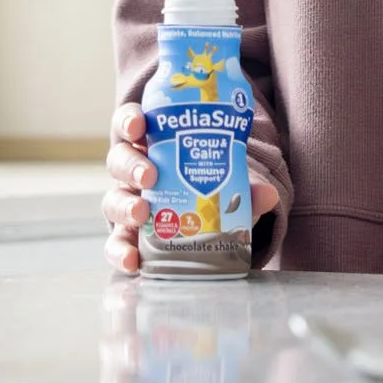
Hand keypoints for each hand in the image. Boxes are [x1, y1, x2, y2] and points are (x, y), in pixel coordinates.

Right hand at [102, 102, 279, 272]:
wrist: (198, 222)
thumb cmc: (204, 187)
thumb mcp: (224, 180)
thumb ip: (244, 185)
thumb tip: (269, 195)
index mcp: (151, 145)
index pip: (131, 125)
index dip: (129, 122)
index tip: (138, 126)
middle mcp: (132, 172)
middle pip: (118, 161)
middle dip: (131, 166)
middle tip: (150, 176)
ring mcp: (127, 204)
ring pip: (112, 200)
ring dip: (125, 207)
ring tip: (142, 214)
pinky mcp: (127, 236)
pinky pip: (115, 244)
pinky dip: (120, 252)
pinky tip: (132, 261)